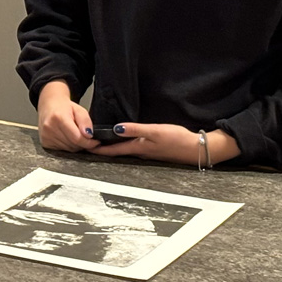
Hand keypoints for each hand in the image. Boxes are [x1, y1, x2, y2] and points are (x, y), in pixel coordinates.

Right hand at [36, 81, 98, 151]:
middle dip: (83, 143)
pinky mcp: (45, 142)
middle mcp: (50, 128)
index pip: (77, 138)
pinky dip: (68, 146)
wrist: (49, 106)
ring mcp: (46, 136)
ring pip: (69, 149)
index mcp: (59, 118)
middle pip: (74, 145)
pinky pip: (62, 150)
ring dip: (76, 145)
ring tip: (75, 134)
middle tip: (84, 135)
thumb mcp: (79, 110)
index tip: (96, 141)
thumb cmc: (64, 107)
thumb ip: (86, 121)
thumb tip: (89, 135)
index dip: (89, 143)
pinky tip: (67, 137)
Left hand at [92, 122, 239, 166]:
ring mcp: (147, 152)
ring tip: (100, 143)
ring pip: (124, 150)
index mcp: (138, 148)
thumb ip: (135, 129)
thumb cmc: (177, 139)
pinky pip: (133, 148)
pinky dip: (123, 146)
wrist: (198, 149)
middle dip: (101, 149)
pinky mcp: (154, 150)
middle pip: (116, 151)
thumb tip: (115, 128)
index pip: (112, 150)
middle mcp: (140, 152)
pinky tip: (123, 142)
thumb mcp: (155, 131)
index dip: (97, 149)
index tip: (83, 147)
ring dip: (112, 148)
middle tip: (87, 144)